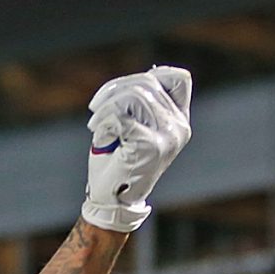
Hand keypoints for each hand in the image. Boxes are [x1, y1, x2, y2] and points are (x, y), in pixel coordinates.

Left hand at [80, 66, 192, 233]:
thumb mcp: (134, 124)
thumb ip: (141, 100)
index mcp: (179, 121)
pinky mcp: (151, 146)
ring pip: (135, 95)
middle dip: (114, 89)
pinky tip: (98, 133)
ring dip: (106, 105)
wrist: (112, 199)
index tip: (121, 90)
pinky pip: (122, 116)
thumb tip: (146, 74)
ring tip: (94, 122)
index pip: (179, 79)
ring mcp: (168, 137)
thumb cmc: (118, 159)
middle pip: (147, 83)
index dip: (149, 75)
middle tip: (95, 108)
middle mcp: (180, 127)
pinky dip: (104, 121)